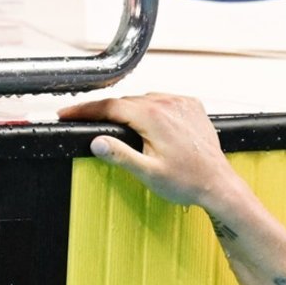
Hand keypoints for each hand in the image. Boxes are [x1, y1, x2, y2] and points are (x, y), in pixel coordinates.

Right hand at [57, 94, 240, 208]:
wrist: (219, 184)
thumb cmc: (189, 182)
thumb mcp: (148, 173)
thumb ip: (120, 155)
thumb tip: (96, 142)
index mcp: (154, 117)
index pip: (109, 106)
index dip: (84, 109)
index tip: (67, 113)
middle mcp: (168, 104)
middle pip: (126, 102)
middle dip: (106, 112)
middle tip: (89, 123)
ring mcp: (182, 103)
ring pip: (144, 100)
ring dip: (130, 110)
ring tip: (121, 127)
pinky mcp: (192, 107)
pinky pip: (164, 101)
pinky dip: (152, 108)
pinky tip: (150, 123)